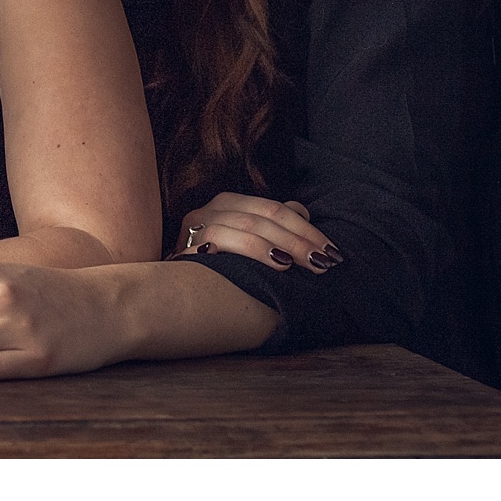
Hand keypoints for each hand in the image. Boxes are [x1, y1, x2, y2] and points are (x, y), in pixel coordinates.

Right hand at [175, 192, 342, 271]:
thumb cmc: (216, 272)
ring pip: (245, 224)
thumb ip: (271, 226)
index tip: (331, 251)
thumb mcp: (247, 245)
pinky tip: (275, 263)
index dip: (306, 228)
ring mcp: (195, 227)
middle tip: (323, 262)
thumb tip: (302, 212)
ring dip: (280, 244)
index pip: (275, 208)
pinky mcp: (185, 248)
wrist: (169, 296)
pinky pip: (221, 241)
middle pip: (264, 215)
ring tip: (302, 265)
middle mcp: (210, 209)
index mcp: (227, 203)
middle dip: (300, 239)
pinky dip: (251, 249)